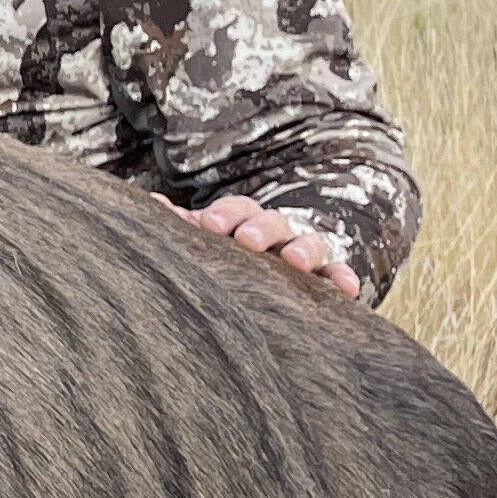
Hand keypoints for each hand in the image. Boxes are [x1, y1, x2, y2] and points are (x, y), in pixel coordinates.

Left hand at [177, 192, 363, 298]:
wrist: (250, 292)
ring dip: (303, 249)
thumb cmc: (218, 263)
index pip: (236, 210)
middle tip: (247, 240)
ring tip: (294, 260)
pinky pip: (336, 277)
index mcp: (240, 222)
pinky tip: (346, 289)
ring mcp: (300, 256)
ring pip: (309, 245)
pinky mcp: (323, 282)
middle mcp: (274, 235)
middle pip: (272, 222)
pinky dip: (342, 279)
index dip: (225, 214)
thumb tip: (151, 205)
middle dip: (260, 228)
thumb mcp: (199, 246)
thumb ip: (178, 228)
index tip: (210, 225)